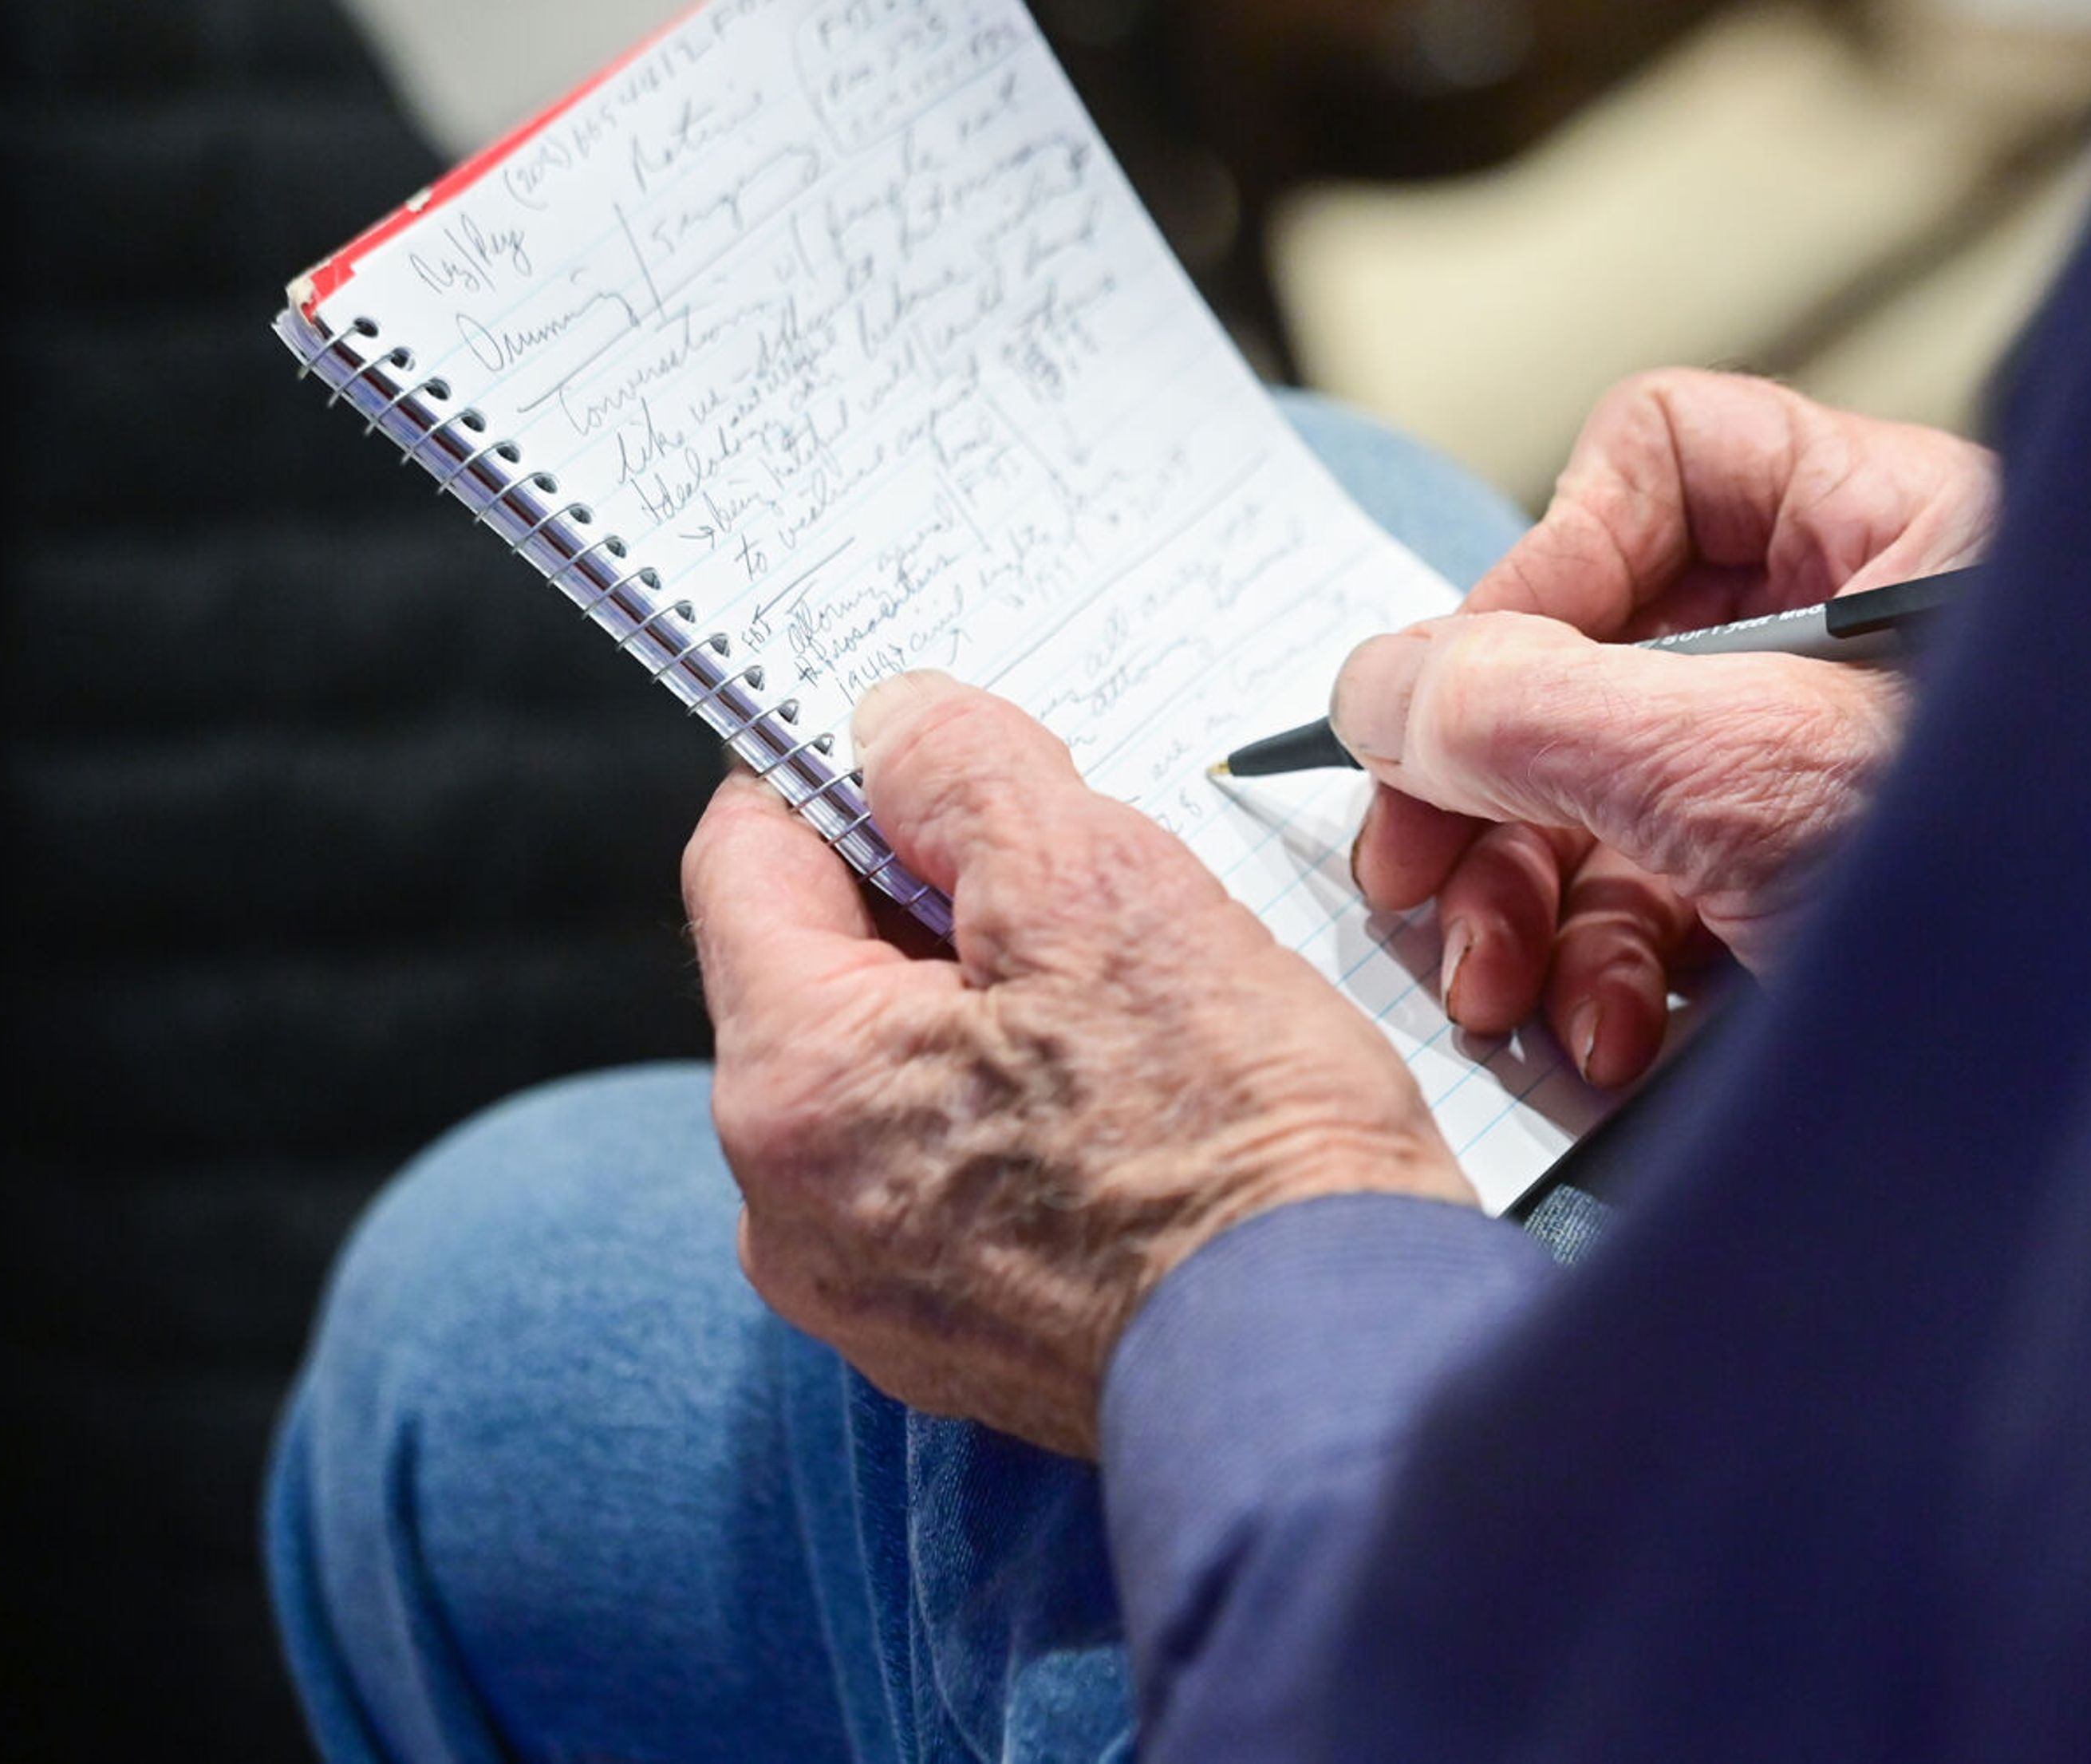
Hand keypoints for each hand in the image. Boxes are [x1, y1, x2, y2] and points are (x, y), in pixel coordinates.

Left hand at [684, 672, 1470, 1457]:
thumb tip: (894, 724)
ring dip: (991, 1006)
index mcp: (793, 1087)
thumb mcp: (1102, 886)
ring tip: (1133, 1001)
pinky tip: (1138, 1100)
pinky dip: (1024, 1114)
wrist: (1345, 1366)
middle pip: (824, 968)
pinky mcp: (960, 1340)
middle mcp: (792, 1210)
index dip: (836, 769)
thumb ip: (966, 773)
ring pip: (897, 1071)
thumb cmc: (1237, 1145)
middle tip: (1079, 877)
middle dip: (938, 895)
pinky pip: (954, 1172)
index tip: (922, 743)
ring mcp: (873, 1291)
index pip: (745, 855)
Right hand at [1337, 370, 1997, 1085]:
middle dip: (1494, 785)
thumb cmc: (2029, 885)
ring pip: (1615, 791)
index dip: (1543, 568)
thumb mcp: (1733, 766)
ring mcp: (1833, 778)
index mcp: (1887, 531)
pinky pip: (1668, 896)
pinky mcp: (1816, 900)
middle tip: (1410, 880)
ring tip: (1500, 991)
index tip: (1472, 694)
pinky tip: (1600, 1034)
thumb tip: (1378, 684)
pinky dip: (1610, 967)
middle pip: (1602, 650)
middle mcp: (1856, 641)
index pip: (1660, 463)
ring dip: (1529, 901)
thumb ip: (1530, 709)